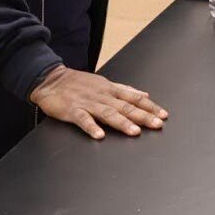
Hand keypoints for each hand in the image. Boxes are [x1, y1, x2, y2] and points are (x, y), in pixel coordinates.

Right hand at [28, 65, 166, 139]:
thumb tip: (145, 94)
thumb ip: (125, 90)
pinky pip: (83, 119)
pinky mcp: (72, 110)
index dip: (150, 106)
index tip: (163, 115)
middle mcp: (102, 96)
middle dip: (142, 116)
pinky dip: (91, 127)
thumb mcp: (105, 83)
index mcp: (111, 90)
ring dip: (122, 122)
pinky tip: (99, 135)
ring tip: (134, 131)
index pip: (135, 98)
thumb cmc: (79, 83)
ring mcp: (87, 103)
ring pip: (107, 113)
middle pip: (125, 106)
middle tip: (157, 124)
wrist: (51, 79)